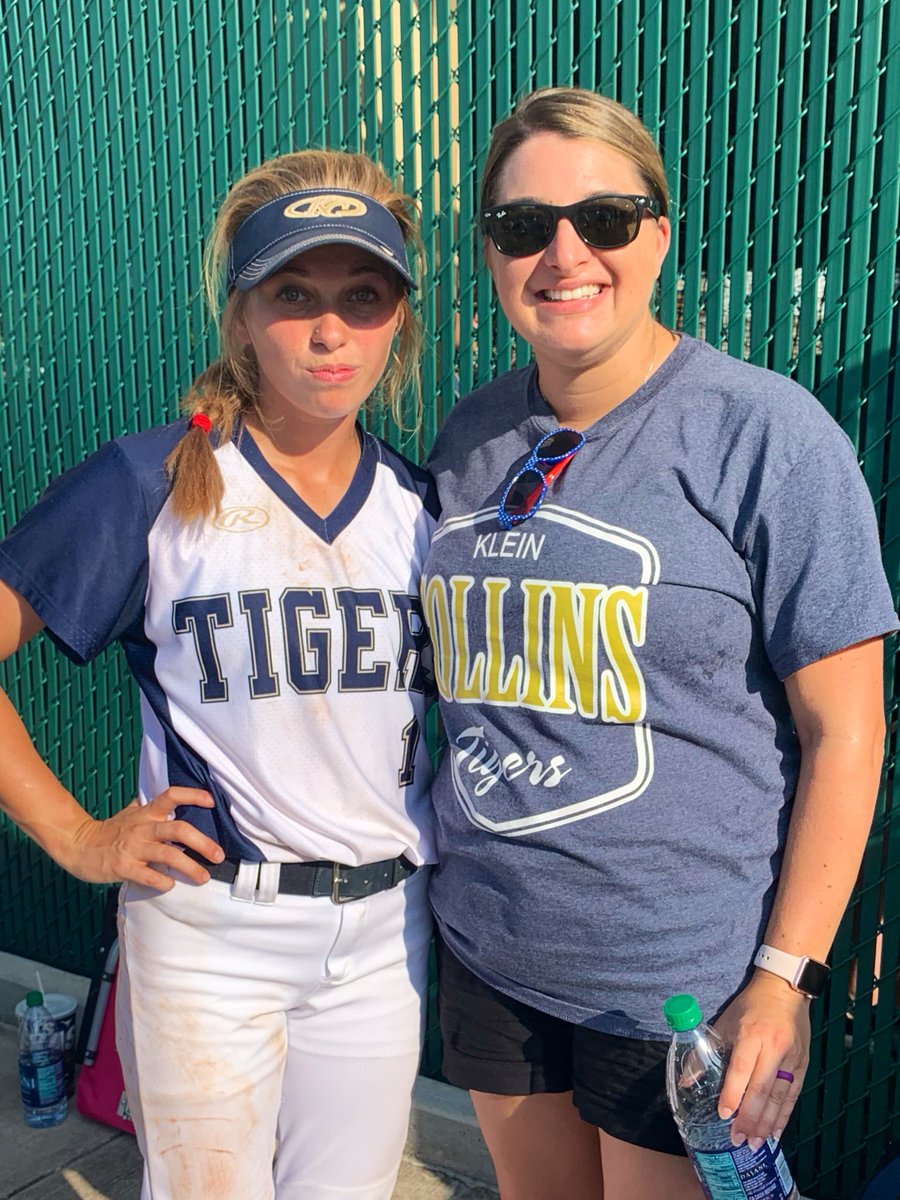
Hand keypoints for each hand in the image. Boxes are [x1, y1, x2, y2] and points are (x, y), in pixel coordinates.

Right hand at [60, 787, 222, 890]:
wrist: (78, 845)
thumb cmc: (110, 831)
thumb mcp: (131, 813)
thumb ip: (151, 808)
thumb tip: (173, 800)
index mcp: (146, 813)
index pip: (171, 796)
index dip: (192, 795)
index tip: (211, 802)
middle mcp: (142, 827)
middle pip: (178, 830)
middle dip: (203, 843)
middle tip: (219, 855)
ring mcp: (133, 848)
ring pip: (168, 855)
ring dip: (189, 867)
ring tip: (204, 877)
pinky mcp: (123, 867)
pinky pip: (148, 875)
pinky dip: (162, 881)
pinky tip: (170, 885)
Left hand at [713, 969, 810, 1148]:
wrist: (785, 990)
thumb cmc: (749, 1006)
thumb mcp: (724, 1022)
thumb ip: (705, 1052)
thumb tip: (685, 1081)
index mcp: (751, 1034)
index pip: (741, 1068)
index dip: (732, 1092)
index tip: (723, 1114)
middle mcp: (774, 1047)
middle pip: (761, 1088)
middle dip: (749, 1117)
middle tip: (738, 1139)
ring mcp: (792, 1058)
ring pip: (779, 1096)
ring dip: (767, 1123)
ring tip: (756, 1143)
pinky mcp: (803, 1064)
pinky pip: (793, 1095)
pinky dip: (784, 1115)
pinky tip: (776, 1132)